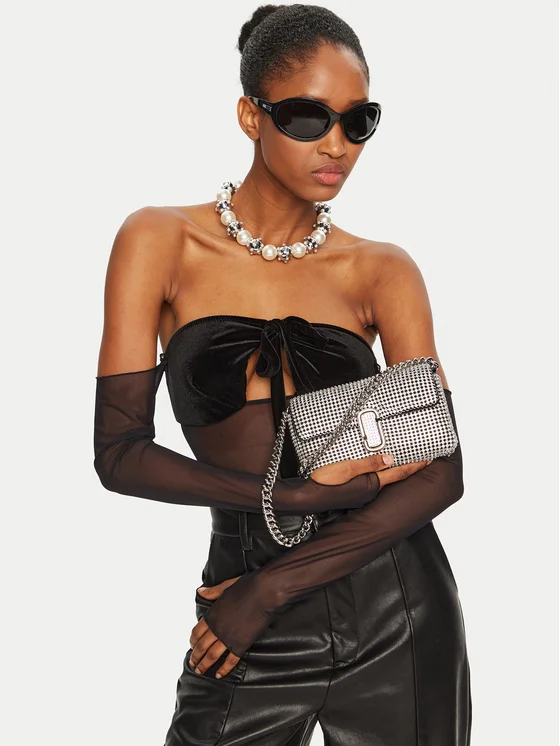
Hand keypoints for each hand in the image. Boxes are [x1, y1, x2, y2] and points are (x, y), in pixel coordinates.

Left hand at [189, 575, 243, 677]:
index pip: (197, 631)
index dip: (193, 640)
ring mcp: (229, 638)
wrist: (265, 592)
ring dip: (204, 665)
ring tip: (200, 671)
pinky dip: (224, 669)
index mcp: (212, 614)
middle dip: (196, 656)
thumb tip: (201, 591)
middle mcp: (217, 628)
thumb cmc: (247, 586)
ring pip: (212, 655)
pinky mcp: (242, 644)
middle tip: (193, 664)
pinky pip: (230, 660)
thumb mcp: (226, 586)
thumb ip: (212, 592)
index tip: (192, 646)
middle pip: (202, 646)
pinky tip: (220, 675)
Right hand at [310, 453, 432, 489]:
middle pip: (394, 476)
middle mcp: (371, 491)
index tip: (428, 458)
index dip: (415, 466)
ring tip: (403, 459)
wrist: (310, 497)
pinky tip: (379, 468)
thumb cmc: (325, 482)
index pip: (399, 473)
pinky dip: (381, 473)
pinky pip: (374, 481)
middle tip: (422, 458)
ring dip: (394, 470)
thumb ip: (369, 463)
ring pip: (384, 479)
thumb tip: (389, 458)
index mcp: (372, 483)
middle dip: (408, 467)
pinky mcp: (356, 494)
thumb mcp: (347, 468)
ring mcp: (363, 494)